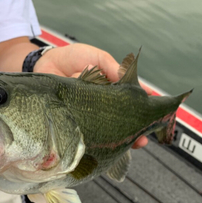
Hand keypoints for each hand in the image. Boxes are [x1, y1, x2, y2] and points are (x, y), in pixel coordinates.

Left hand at [34, 43, 152, 148]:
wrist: (43, 63)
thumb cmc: (71, 58)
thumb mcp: (95, 56)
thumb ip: (110, 65)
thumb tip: (125, 78)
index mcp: (110, 88)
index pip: (131, 99)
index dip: (145, 106)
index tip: (157, 113)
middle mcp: (101, 103)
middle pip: (122, 119)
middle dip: (135, 128)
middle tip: (144, 138)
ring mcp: (88, 112)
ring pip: (108, 128)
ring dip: (121, 138)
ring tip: (133, 144)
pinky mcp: (74, 119)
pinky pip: (88, 132)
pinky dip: (98, 139)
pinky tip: (107, 147)